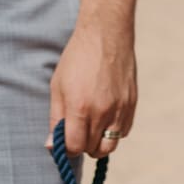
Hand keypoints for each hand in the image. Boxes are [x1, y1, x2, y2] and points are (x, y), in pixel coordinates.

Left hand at [49, 17, 136, 158]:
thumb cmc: (77, 59)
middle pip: (92, 149)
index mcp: (80, 107)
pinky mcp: (132, 104)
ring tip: (91, 127)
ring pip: (110, 146)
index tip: (63, 141)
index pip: (74, 147)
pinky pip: (123, 132)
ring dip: (98, 143)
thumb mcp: (58, 86)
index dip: (66, 148)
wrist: (106, 34)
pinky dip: (113, 131)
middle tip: (76, 131)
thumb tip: (51, 145)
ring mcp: (120, 109)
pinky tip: (105, 116)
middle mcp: (103, 111)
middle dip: (82, 145)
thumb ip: (55, 118)